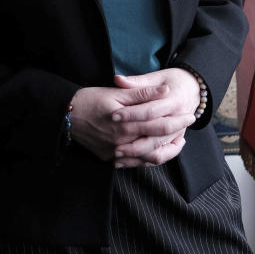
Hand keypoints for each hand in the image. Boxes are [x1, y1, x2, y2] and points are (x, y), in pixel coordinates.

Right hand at [68, 68, 200, 168]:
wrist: (64, 116)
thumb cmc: (90, 100)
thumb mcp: (115, 92)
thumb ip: (142, 93)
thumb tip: (165, 90)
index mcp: (126, 124)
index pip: (159, 125)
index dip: (177, 121)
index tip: (190, 116)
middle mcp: (122, 142)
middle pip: (157, 144)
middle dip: (175, 136)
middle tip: (187, 127)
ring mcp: (115, 153)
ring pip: (147, 158)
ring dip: (165, 151)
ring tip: (177, 142)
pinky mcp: (108, 158)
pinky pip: (133, 163)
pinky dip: (147, 158)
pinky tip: (156, 150)